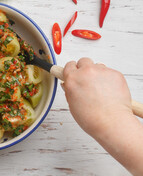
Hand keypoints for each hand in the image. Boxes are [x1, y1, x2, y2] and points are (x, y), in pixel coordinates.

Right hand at [63, 58, 142, 174]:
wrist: (112, 122)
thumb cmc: (92, 118)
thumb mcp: (72, 104)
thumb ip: (70, 90)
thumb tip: (69, 83)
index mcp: (72, 79)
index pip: (69, 65)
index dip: (72, 70)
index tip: (74, 74)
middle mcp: (86, 72)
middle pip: (83, 61)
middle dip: (84, 69)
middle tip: (88, 81)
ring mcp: (102, 71)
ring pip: (98, 66)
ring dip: (97, 74)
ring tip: (100, 90)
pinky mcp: (115, 74)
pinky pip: (110, 72)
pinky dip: (109, 80)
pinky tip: (109, 92)